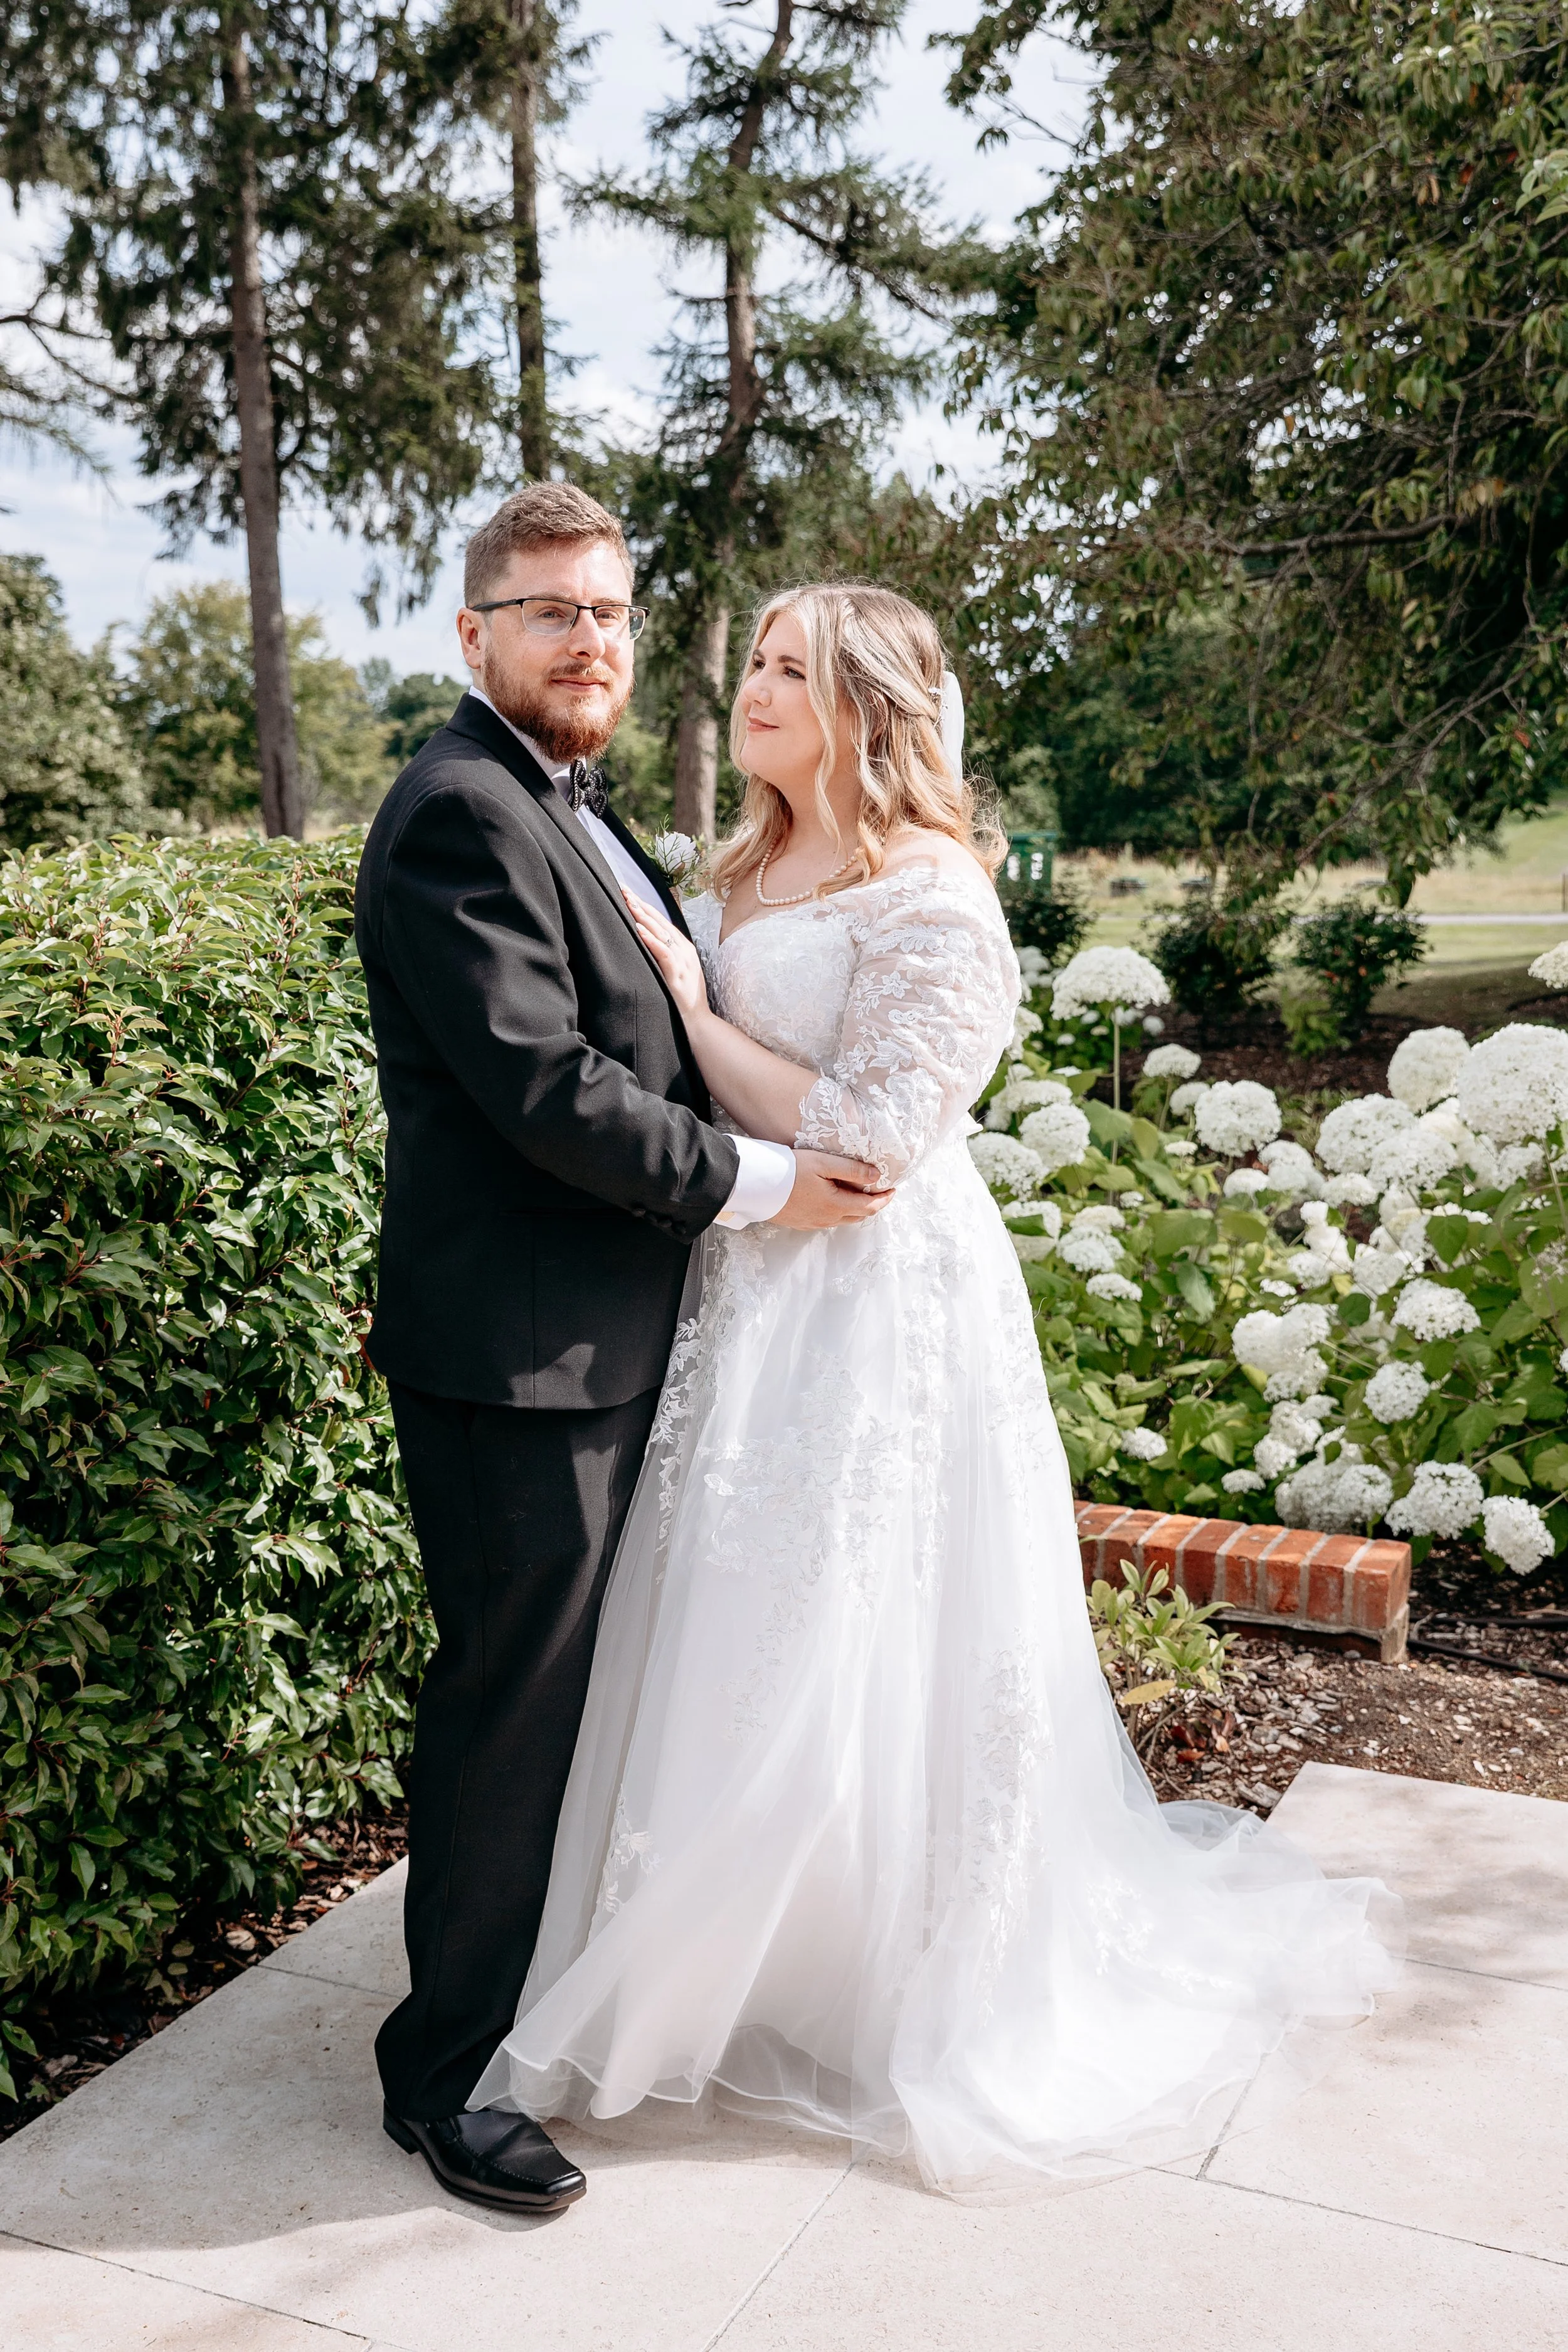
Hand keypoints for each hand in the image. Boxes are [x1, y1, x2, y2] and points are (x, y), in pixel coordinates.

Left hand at [622, 889, 708, 1022]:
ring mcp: (683, 962)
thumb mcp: (676, 971)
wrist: (698, 1021)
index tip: (630, 894)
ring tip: (629, 903)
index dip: (646, 907)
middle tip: (624, 890)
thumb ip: (665, 956)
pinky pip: (664, 953)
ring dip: (644, 917)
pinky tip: (639, 930)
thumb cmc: (684, 998)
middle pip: (661, 922)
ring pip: (662, 933)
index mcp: (684, 949)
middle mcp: (685, 951)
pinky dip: (651, 940)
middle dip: (641, 905)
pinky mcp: (677, 974)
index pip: (663, 922)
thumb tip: (648, 944)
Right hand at [769, 1149, 893, 1228]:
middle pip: (858, 1216)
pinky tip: (834, 1198)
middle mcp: (826, 1219)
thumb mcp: (823, 1163)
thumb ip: (852, 1170)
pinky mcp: (800, 1223)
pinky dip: (839, 1210)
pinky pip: (827, 1220)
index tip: (893, 1188)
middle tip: (881, 1191)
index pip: (869, 1206)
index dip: (884, 1199)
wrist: (754, 1185)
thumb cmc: (788, 1170)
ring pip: (843, 1219)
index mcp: (835, 1205)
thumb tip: (877, 1177)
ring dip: (855, 1208)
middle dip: (873, 1204)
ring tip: (859, 1192)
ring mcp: (812, 1223)